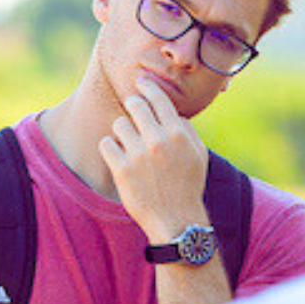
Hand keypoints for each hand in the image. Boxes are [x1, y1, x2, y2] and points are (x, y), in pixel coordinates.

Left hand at [98, 75, 208, 240]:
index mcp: (178, 133)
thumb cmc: (188, 186)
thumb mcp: (199, 155)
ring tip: (129, 144)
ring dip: (121, 131)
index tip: (140, 83)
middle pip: (135, 105)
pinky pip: (106, 144)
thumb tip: (170, 111)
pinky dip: (110, 149)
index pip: (158, 98)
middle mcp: (158, 140)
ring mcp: (138, 154)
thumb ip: (186, 129)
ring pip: (118, 124)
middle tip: (130, 108)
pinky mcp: (121, 169)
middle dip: (132, 105)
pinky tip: (118, 156)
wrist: (175, 220)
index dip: (147, 87)